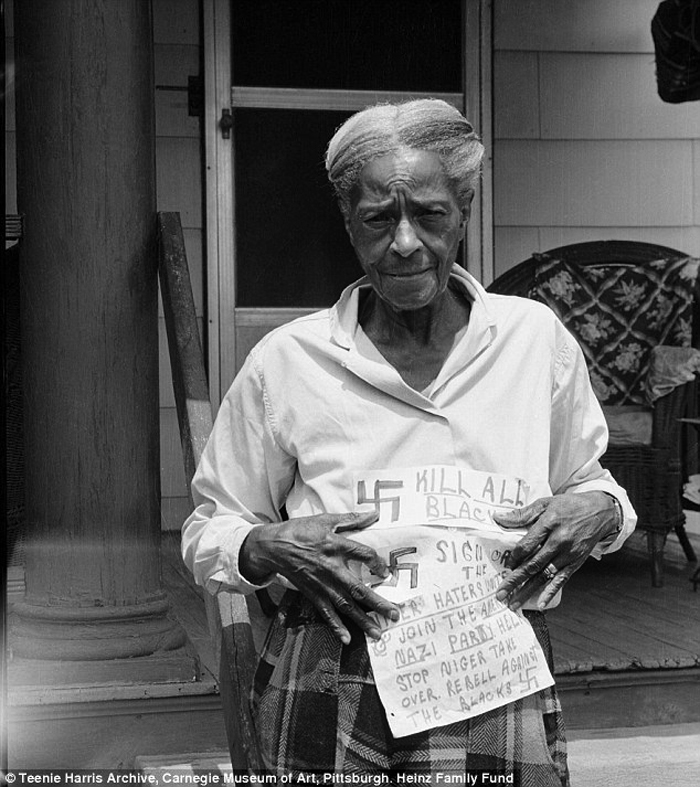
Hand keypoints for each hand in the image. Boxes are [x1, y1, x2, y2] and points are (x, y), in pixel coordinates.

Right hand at [240, 511, 399, 643]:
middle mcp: (331, 568)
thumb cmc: (301, 531)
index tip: (385, 572)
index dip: (377, 563)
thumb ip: (352, 519)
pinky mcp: (313, 594)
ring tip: (378, 633)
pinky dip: (337, 627)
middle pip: (358, 589)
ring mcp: (322, 584)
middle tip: (395, 614)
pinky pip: (327, 613)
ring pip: (346, 605)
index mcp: (336, 546)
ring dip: (363, 620)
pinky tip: (348, 639)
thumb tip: (374, 514)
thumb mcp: (326, 519)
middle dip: (378, 603)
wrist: (274, 547)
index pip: (363, 555)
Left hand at [492, 492, 618, 610]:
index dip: (514, 557)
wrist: (600, 512)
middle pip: (533, 564)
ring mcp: (568, 554)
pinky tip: (541, 603)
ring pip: (544, 575)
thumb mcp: (545, 503)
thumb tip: (498, 518)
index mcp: (549, 524)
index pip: (527, 545)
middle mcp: (559, 541)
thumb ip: (522, 514)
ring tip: (514, 603)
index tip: (505, 566)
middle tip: (500, 594)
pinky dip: (550, 592)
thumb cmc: (569, 506)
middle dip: (515, 580)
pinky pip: (562, 579)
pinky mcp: (576, 562)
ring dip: (528, 590)